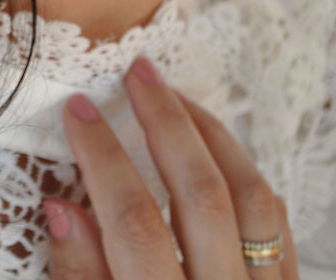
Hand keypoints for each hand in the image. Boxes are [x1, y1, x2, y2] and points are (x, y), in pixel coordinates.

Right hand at [42, 56, 299, 278]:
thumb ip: (79, 277)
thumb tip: (59, 207)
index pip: (133, 221)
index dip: (102, 159)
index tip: (78, 111)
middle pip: (201, 195)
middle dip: (165, 124)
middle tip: (137, 74)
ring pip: (250, 196)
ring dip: (210, 134)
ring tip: (173, 95)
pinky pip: (277, 219)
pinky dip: (243, 171)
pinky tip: (212, 144)